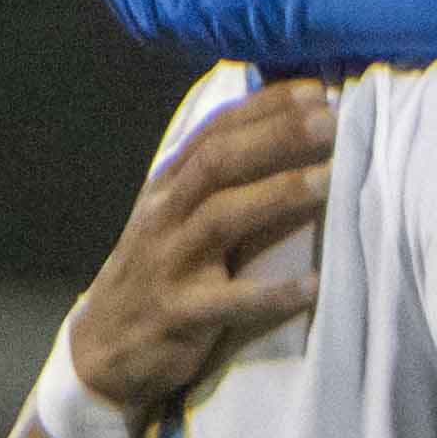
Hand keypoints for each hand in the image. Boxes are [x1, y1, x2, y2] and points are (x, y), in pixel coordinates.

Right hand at [72, 80, 338, 412]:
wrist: (104, 345)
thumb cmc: (164, 271)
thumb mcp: (180, 217)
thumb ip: (223, 181)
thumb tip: (291, 134)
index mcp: (170, 186)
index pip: (216, 131)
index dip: (264, 108)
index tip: (318, 91)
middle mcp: (165, 214)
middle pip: (218, 163)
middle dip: (275, 138)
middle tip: (331, 122)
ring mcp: (169, 263)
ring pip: (221, 218)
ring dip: (278, 195)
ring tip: (331, 181)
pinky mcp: (178, 314)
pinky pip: (228, 302)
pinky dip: (271, 293)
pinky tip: (313, 286)